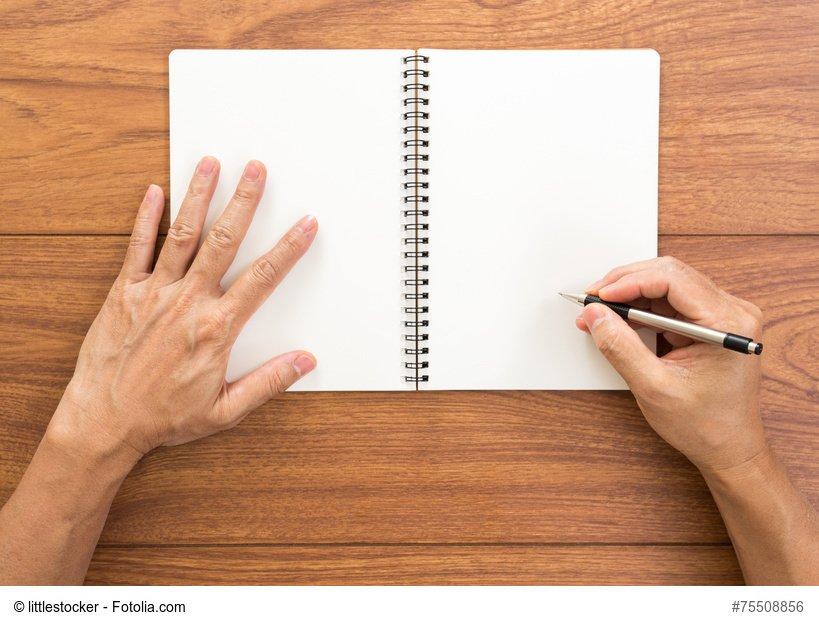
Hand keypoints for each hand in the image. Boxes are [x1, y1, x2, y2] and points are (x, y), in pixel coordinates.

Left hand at [50, 157, 317, 456]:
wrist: (104, 422)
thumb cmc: (163, 417)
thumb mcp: (224, 410)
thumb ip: (267, 382)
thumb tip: (304, 362)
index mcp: (217, 328)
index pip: (262, 278)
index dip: (288, 248)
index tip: (305, 224)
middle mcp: (187, 302)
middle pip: (224, 241)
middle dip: (244, 202)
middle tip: (256, 170)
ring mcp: (154, 293)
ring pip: (183, 235)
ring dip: (198, 197)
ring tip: (210, 165)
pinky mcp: (124, 293)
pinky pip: (137, 247)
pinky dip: (146, 218)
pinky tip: (154, 192)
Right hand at [577, 256, 765, 472]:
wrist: (729, 449)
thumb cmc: (706, 425)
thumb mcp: (654, 387)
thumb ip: (621, 347)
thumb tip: (596, 315)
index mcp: (727, 323)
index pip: (673, 280)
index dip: (630, 282)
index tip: (598, 296)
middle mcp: (732, 312)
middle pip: (669, 275)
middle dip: (625, 284)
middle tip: (592, 301)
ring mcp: (723, 315)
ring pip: (667, 285)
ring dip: (630, 295)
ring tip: (599, 312)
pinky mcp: (710, 322)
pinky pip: (671, 301)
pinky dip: (641, 307)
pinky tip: (619, 319)